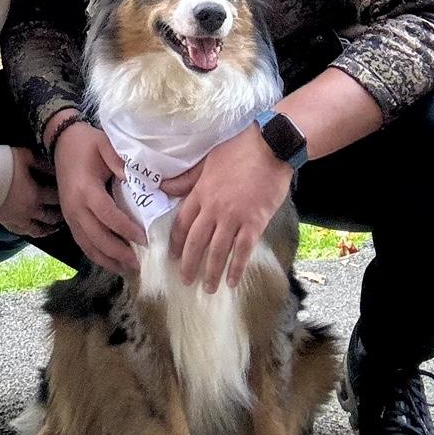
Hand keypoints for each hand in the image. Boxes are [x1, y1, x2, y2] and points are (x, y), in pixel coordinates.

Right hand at [0, 146, 61, 237]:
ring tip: (55, 226)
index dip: (65, 194)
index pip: (56, 197)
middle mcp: (29, 212)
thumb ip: (41, 163)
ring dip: (48, 229)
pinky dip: (31, 232)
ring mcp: (17, 220)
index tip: (71, 192)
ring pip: (37, 230)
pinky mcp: (5, 223)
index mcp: (36, 195)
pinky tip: (34, 229)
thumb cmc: (2, 164)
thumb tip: (53, 167)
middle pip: (50, 218)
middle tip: (68, 212)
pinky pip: (22, 232)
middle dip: (60, 215)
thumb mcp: (25, 156)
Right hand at [53, 120, 146, 274]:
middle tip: (139, 264)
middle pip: (97, 238)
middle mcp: (75, 207)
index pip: (108, 215)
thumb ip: (120, 161)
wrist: (60, 141)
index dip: (126, 230)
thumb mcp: (105, 144)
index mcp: (86, 189)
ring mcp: (70, 216)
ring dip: (108, 260)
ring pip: (88, 246)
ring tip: (128, 270)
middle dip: (119, 253)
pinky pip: (82, 243)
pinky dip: (97, 256)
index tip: (145, 239)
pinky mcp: (69, 219)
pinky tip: (111, 262)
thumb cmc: (85, 143)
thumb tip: (137, 181)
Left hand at [163, 125, 292, 292]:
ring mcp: (234, 216)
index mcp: (201, 192)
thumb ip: (187, 178)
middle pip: (196, 241)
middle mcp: (213, 208)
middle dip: (189, 264)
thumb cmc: (238, 150)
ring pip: (217, 250)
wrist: (269, 146)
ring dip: (211, 272)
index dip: (176, 242)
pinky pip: (242, 251)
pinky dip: (236, 268)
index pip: (182, 222)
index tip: (173, 256)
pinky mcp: (254, 222)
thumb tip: (164, 187)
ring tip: (208, 288)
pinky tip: (233, 281)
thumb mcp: (207, 161)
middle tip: (186, 280)